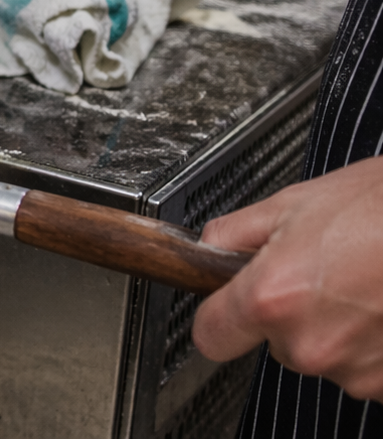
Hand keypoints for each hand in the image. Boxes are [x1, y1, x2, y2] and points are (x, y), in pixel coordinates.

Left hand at [193, 154, 382, 400]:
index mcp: (272, 299)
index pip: (210, 337)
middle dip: (290, 312)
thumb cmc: (380, 208)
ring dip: (336, 327)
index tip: (227, 306)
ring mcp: (355, 370)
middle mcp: (310, 344)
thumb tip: (207, 249)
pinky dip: (372, 342)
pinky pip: (364, 366)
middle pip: (273, 343)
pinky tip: (382, 303)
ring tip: (362, 283)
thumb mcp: (292, 203)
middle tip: (321, 271)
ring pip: (322, 353)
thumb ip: (234, 234)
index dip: (219, 316)